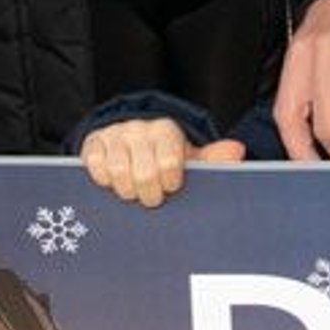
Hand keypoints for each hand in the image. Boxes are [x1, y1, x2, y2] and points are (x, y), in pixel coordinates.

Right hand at [83, 113, 241, 209]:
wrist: (130, 142)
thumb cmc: (164, 157)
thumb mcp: (189, 158)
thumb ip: (213, 159)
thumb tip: (237, 151)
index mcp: (167, 130)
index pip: (170, 160)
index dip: (170, 181)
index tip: (171, 188)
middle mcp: (139, 129)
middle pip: (144, 171)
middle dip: (148, 192)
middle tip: (152, 200)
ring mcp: (115, 136)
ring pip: (118, 171)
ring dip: (126, 190)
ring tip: (132, 194)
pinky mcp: (92, 144)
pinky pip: (94, 166)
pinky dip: (103, 180)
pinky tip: (111, 184)